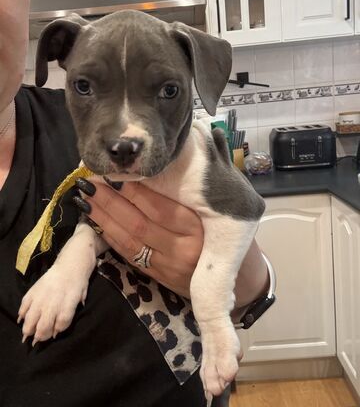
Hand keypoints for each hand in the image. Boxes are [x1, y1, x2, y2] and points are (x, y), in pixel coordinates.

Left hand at [77, 179, 203, 297]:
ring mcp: (167, 266)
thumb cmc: (215, 234)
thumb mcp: (208, 214)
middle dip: (110, 202)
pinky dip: (109, 236)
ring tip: (84, 199)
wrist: (225, 276)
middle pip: (139, 223)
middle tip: (89, 182)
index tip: (113, 174)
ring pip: (128, 240)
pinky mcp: (157, 277)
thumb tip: (147, 168)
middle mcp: (182, 249)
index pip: (160, 209)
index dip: (133, 191)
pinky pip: (127, 254)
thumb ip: (183, 196)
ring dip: (103, 218)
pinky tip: (95, 221)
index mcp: (197, 228)